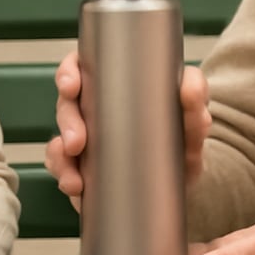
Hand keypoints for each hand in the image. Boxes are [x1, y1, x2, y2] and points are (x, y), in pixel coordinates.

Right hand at [44, 51, 210, 211]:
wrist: (185, 183)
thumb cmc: (183, 140)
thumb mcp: (193, 121)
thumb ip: (195, 103)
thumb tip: (190, 89)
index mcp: (114, 86)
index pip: (82, 68)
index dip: (69, 73)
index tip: (71, 86)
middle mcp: (94, 110)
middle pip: (67, 104)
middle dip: (67, 121)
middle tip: (77, 142)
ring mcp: (86, 142)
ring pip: (59, 141)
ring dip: (61, 157)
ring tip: (74, 178)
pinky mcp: (84, 171)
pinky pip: (64, 170)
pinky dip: (65, 177)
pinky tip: (75, 186)